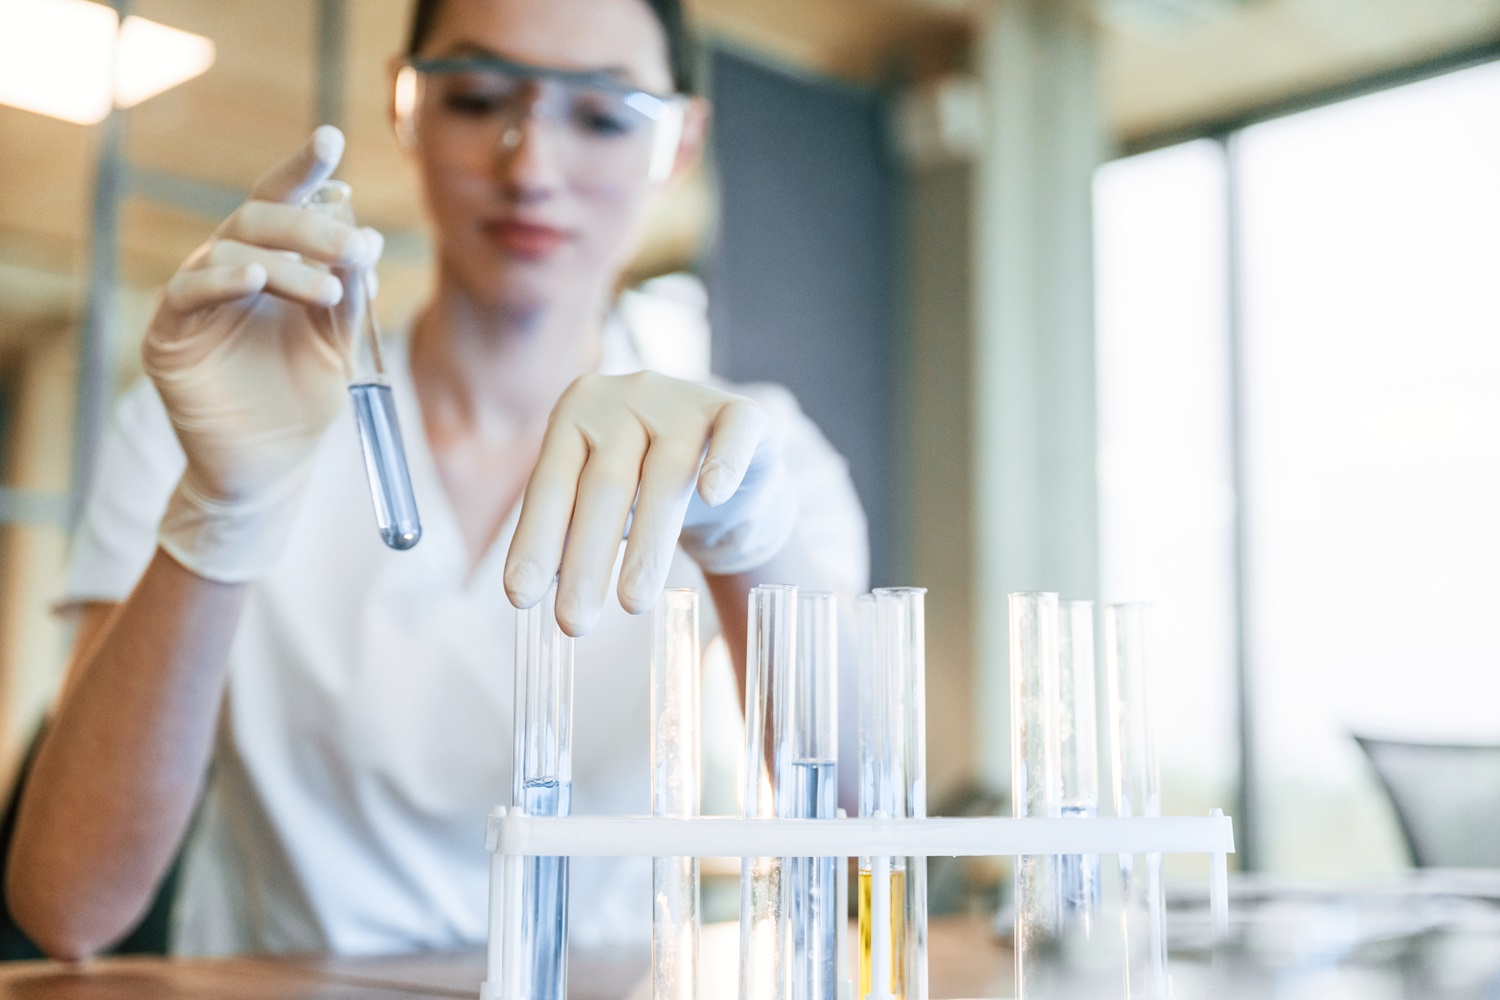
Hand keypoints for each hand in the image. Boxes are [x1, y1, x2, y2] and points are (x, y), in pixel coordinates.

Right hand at [141, 126, 383, 580]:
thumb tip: (365, 244)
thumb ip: (347, 296)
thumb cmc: (304, 400)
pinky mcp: (169, 334)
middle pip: (258, 219)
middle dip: (312, 227)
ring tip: (330, 290)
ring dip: (287, 263)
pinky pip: (188, 292)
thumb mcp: (340, 345)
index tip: (331, 137)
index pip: (283, 204)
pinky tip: (256, 280)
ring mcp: (195, 300)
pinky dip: (223, 279)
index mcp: (271, 265)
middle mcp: (230, 272)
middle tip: (354, 246)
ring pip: (231, 251)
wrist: (273, 467)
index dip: (302, 170)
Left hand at [504, 371, 796, 634]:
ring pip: (666, 476)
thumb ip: (566, 532)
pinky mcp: (739, 411)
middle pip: (605, 485)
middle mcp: (626, 396)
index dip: (536, 542)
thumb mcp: (598, 506)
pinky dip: (724, 462)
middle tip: (574, 623)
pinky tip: (712, 495)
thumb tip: (530, 590)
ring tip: (632, 604)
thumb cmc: (644, 489)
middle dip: (586, 559)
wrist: (724, 467)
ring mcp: (684, 400)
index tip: (520, 598)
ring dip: (649, 545)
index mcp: (576, 414)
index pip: (551, 485)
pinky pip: (733, 433)